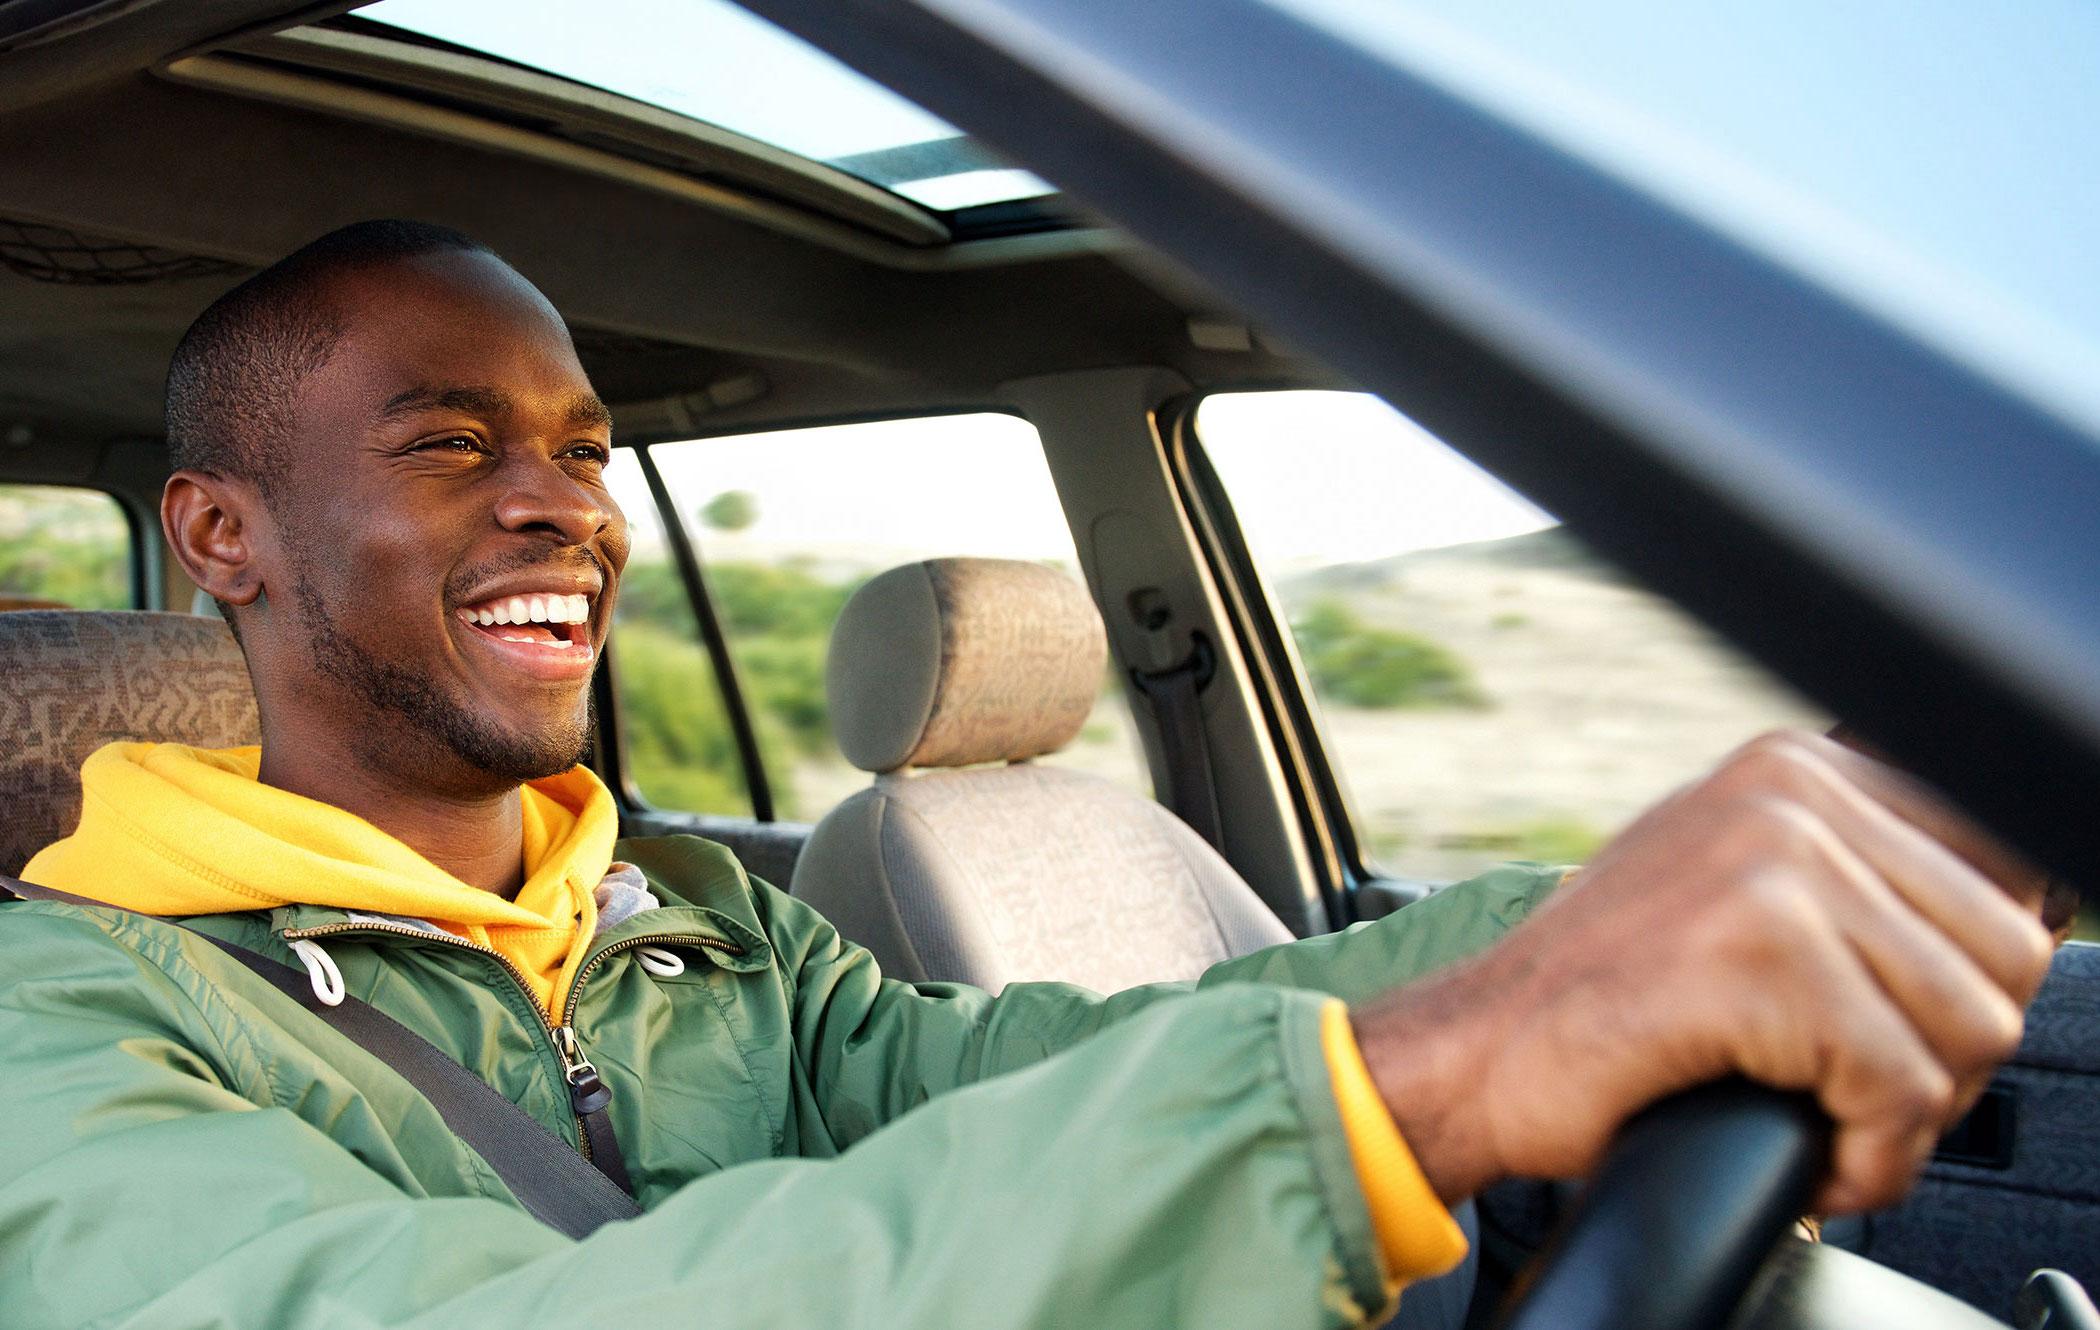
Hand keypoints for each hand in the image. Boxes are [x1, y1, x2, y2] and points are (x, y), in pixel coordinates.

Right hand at [1353, 730, 2054, 1213]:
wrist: (1474, 1051)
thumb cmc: (1599, 996)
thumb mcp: (1731, 889)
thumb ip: (1849, 873)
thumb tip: (2020, 910)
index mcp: (1794, 765)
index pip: (2000, 862)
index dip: (1967, 977)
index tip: (1903, 1033)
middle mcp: (1791, 793)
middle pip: (2006, 949)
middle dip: (1952, 1054)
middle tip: (1864, 1098)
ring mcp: (1777, 867)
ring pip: (1972, 1024)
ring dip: (1913, 1113)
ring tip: (1834, 1126)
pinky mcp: (1763, 958)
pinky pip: (1903, 1089)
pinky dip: (1872, 1157)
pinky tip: (1813, 1157)